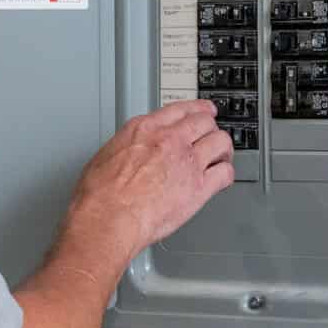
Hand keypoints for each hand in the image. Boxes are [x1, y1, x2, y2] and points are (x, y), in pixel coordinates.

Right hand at [64, 100, 234, 263]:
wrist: (108, 217)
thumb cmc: (100, 195)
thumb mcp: (105, 155)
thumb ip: (126, 148)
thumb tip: (130, 154)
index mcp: (144, 129)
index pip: (180, 109)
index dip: (196, 109)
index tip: (202, 111)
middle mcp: (169, 140)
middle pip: (204, 121)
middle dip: (210, 128)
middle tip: (212, 135)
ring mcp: (187, 162)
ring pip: (220, 142)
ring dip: (223, 149)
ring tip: (221, 157)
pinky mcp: (199, 187)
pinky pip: (225, 174)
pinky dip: (226, 175)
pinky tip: (221, 180)